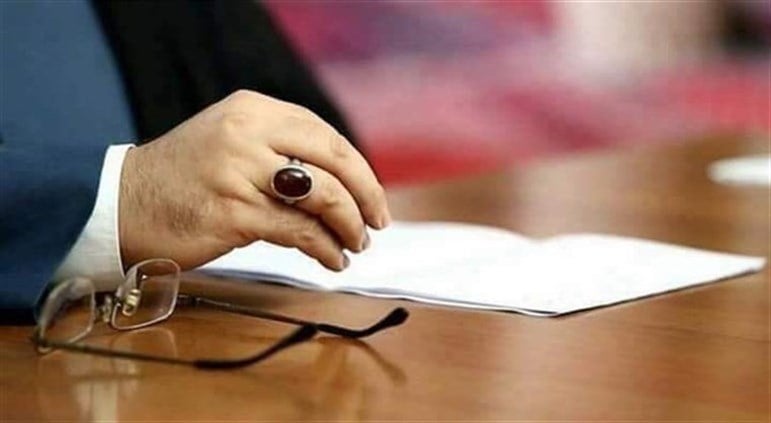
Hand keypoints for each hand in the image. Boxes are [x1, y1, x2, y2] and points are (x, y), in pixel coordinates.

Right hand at [118, 90, 390, 271]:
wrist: (121, 204)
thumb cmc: (185, 180)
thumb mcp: (233, 144)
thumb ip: (282, 151)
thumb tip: (346, 185)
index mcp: (253, 110)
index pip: (326, 136)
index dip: (360, 170)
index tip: (374, 199)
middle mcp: (248, 133)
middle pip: (334, 160)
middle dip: (366, 196)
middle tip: (377, 224)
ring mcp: (239, 171)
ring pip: (322, 196)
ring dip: (349, 226)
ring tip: (354, 246)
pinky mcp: (232, 212)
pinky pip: (299, 231)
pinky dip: (324, 248)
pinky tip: (331, 260)